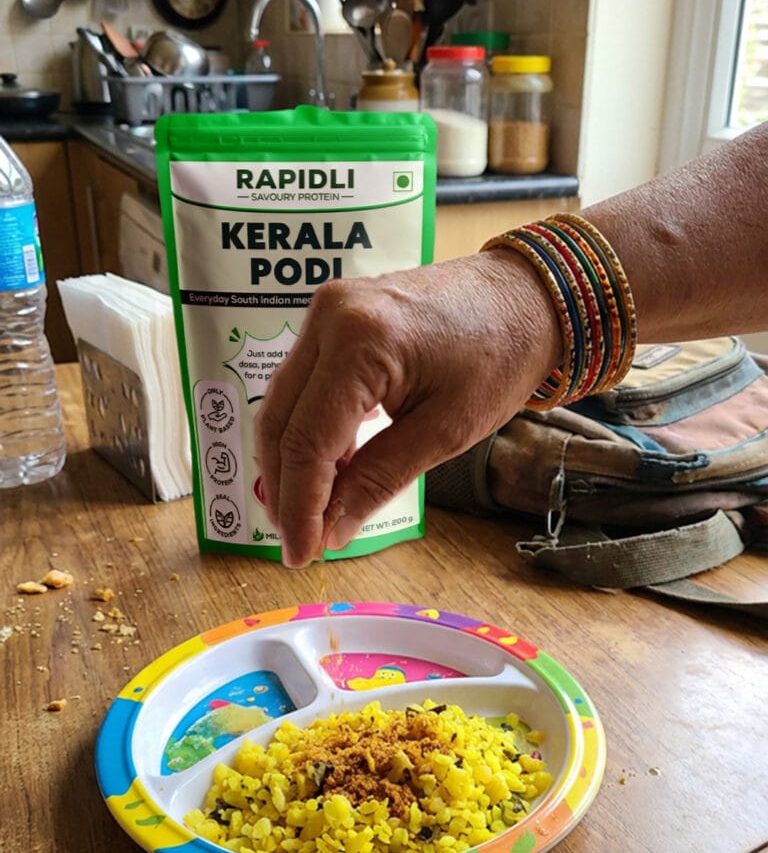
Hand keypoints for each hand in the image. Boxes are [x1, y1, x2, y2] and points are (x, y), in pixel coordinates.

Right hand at [255, 249, 560, 566]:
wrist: (525, 297)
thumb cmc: (500, 355)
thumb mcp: (446, 431)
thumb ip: (379, 479)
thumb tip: (333, 529)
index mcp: (360, 343)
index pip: (306, 441)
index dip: (299, 507)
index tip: (302, 554)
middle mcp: (328, 318)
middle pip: (279, 421)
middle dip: (284, 490)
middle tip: (301, 542)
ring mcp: (325, 312)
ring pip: (282, 404)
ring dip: (291, 463)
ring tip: (312, 515)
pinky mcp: (332, 318)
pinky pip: (302, 385)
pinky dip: (308, 431)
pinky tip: (328, 472)